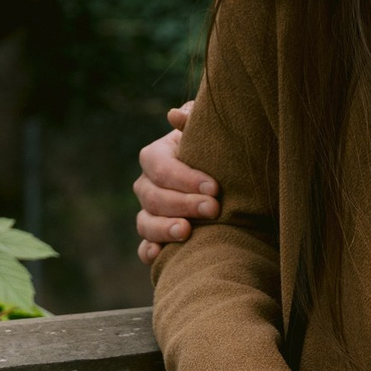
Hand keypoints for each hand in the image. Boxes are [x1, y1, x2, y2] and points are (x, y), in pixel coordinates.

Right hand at [134, 102, 217, 264]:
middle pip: (153, 196)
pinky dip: (149, 252)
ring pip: (145, 223)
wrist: (226, 184)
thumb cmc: (216, 153)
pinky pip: (143, 248)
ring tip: (187, 232)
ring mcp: (147, 213)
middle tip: (213, 209)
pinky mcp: (154, 238)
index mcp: (156, 157)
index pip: (161, 167)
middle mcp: (146, 185)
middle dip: (183, 203)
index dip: (185, 178)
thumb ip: (194, 122)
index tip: (214, 188)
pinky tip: (160, 254)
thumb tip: (175, 115)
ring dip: (163, 229)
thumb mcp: (208, 135)